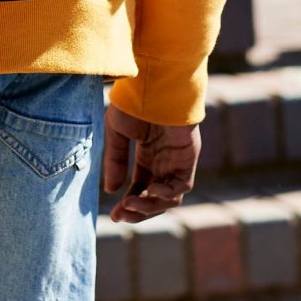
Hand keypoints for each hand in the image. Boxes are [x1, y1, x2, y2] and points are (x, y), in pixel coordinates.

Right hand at [102, 102, 199, 222]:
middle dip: (138, 211)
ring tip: (131, 204)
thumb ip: (115, 160)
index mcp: (147, 155)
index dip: (128, 205)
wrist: (153, 84)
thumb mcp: (116, 133)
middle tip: (121, 216)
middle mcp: (163, 161)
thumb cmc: (134, 103)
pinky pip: (182, 185)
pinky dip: (167, 193)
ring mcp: (177, 160)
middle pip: (154, 198)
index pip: (140, 188)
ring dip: (150, 206)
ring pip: (169, 197)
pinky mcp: (188, 157)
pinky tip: (151, 190)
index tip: (114, 215)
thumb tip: (112, 190)